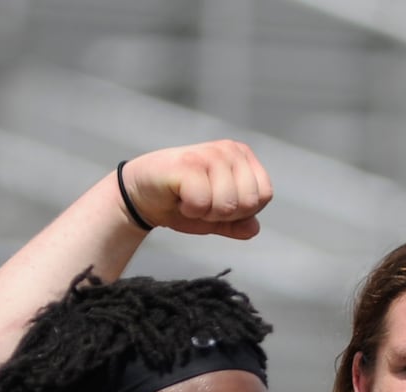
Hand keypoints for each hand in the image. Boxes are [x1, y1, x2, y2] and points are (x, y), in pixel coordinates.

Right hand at [119, 140, 272, 239]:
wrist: (140, 195)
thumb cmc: (180, 203)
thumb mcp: (215, 218)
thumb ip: (238, 224)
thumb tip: (254, 228)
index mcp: (242, 157)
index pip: (264, 195)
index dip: (243, 211)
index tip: (218, 204)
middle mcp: (229, 150)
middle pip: (249, 202)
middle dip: (225, 214)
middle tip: (202, 203)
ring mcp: (210, 154)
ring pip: (228, 205)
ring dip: (206, 213)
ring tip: (190, 199)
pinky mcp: (189, 163)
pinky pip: (204, 203)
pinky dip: (190, 210)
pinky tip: (179, 198)